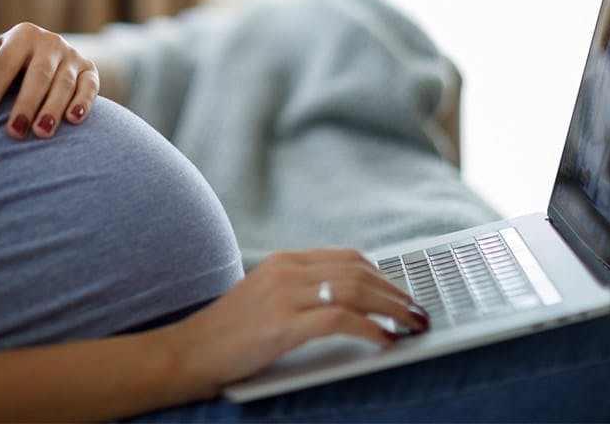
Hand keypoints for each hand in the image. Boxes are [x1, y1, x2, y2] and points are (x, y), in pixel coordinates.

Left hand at [0, 23, 100, 139]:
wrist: (42, 51)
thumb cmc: (10, 63)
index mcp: (22, 35)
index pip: (3, 65)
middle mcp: (49, 42)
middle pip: (38, 74)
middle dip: (26, 104)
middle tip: (15, 131)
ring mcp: (72, 55)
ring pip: (64, 83)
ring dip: (53, 109)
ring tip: (41, 132)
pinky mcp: (89, 69)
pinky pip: (90, 86)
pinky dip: (83, 102)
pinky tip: (73, 119)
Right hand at [153, 249, 429, 398]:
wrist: (191, 351)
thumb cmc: (229, 333)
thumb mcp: (267, 297)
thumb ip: (302, 291)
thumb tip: (352, 302)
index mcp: (285, 261)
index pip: (348, 258)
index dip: (384, 276)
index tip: (403, 294)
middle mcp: (288, 270)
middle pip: (359, 272)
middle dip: (396, 293)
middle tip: (419, 312)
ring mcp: (285, 295)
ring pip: (356, 291)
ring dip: (393, 309)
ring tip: (412, 325)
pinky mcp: (284, 324)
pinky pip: (340, 319)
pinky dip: (370, 328)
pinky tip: (384, 339)